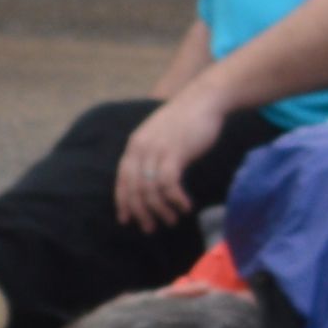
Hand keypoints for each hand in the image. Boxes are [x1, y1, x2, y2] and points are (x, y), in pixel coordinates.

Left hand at [114, 91, 228, 231]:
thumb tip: (151, 178)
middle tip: (150, 228)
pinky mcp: (175, 153)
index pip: (122, 180)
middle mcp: (141, 148)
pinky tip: (185, 206)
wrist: (205, 99)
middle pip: (134, 189)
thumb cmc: (187, 118)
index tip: (127, 220)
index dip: (123, 202)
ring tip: (171, 220)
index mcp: (135, 145)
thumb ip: (152, 153)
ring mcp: (157, 150)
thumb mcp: (160, 135)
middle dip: (141, 213)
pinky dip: (175, 200)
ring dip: (160, 210)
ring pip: (150, 190)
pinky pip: (168, 185)